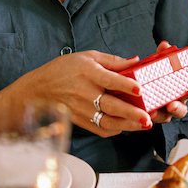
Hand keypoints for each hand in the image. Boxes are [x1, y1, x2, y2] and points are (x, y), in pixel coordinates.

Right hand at [0, 50, 154, 137]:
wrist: (38, 89)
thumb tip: (136, 61)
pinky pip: (100, 129)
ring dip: (128, 125)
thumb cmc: (63, 69)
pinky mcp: (80, 121)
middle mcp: (85, 92)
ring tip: (144, 125)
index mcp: (88, 72)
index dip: (125, 85)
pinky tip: (126, 127)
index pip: (109, 79)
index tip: (140, 89)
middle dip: (131, 113)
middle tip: (148, 117)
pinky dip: (114, 130)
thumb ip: (113, 61)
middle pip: (111, 105)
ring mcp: (82, 109)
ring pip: (108, 121)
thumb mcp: (87, 57)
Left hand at [146, 40, 187, 123]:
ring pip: (166, 118)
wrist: (139, 87)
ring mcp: (163, 112)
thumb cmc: (157, 75)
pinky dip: (148, 115)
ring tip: (152, 112)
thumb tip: (164, 45)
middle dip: (179, 108)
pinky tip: (145, 112)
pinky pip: (151, 119)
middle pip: (182, 110)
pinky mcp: (150, 116)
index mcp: (183, 91)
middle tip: (172, 105)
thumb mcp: (160, 65)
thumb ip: (163, 56)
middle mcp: (176, 103)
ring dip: (159, 116)